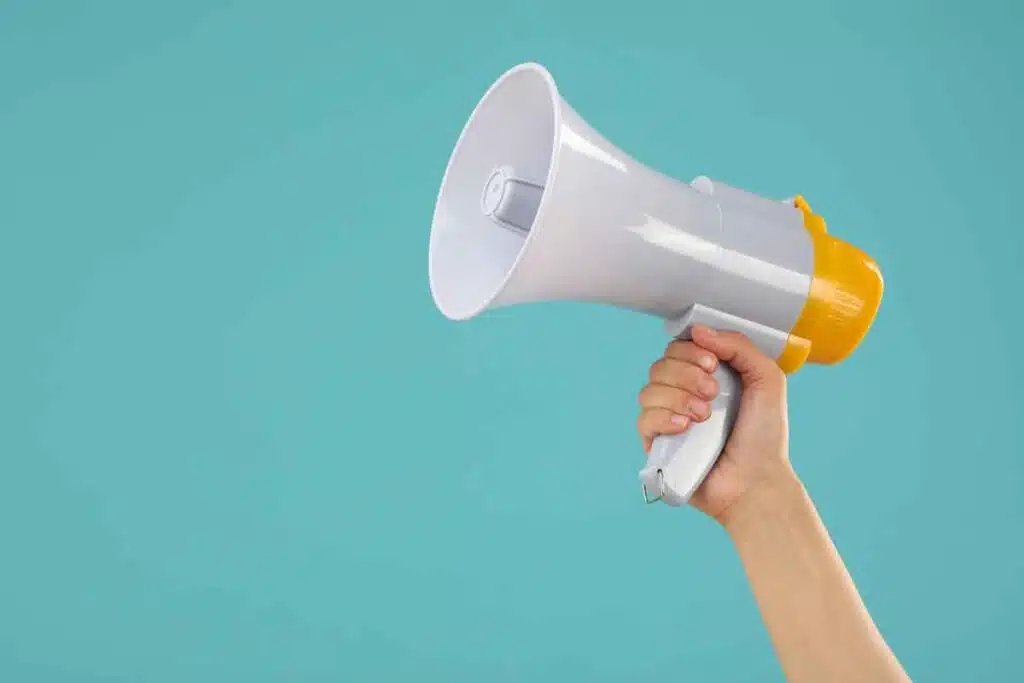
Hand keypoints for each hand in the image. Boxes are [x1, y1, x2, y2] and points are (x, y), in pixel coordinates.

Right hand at [637, 325, 794, 523]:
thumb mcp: (767, 380)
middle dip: (686, 375)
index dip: (690, 350)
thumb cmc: (764, 436)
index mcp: (706, 376)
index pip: (678, 348)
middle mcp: (683, 394)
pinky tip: (685, 428)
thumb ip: (739, 346)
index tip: (713, 364)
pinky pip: (643, 420)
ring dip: (678, 397)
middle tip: (714, 393)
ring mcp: (668, 419)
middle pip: (660, 365)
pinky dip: (663, 418)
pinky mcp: (657, 444)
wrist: (756, 481)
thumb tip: (699, 331)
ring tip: (705, 417)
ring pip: (649, 390)